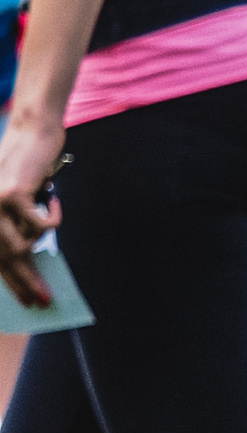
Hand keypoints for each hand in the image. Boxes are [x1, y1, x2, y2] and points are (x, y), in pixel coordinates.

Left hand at [0, 112, 64, 308]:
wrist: (31, 132)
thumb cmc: (26, 166)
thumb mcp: (16, 199)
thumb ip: (15, 225)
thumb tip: (26, 258)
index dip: (10, 281)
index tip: (27, 300)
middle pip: (4, 256)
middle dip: (27, 282)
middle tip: (45, 301)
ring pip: (21, 245)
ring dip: (39, 242)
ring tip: (50, 222)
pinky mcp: (12, 194)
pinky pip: (41, 226)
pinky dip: (53, 219)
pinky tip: (55, 205)